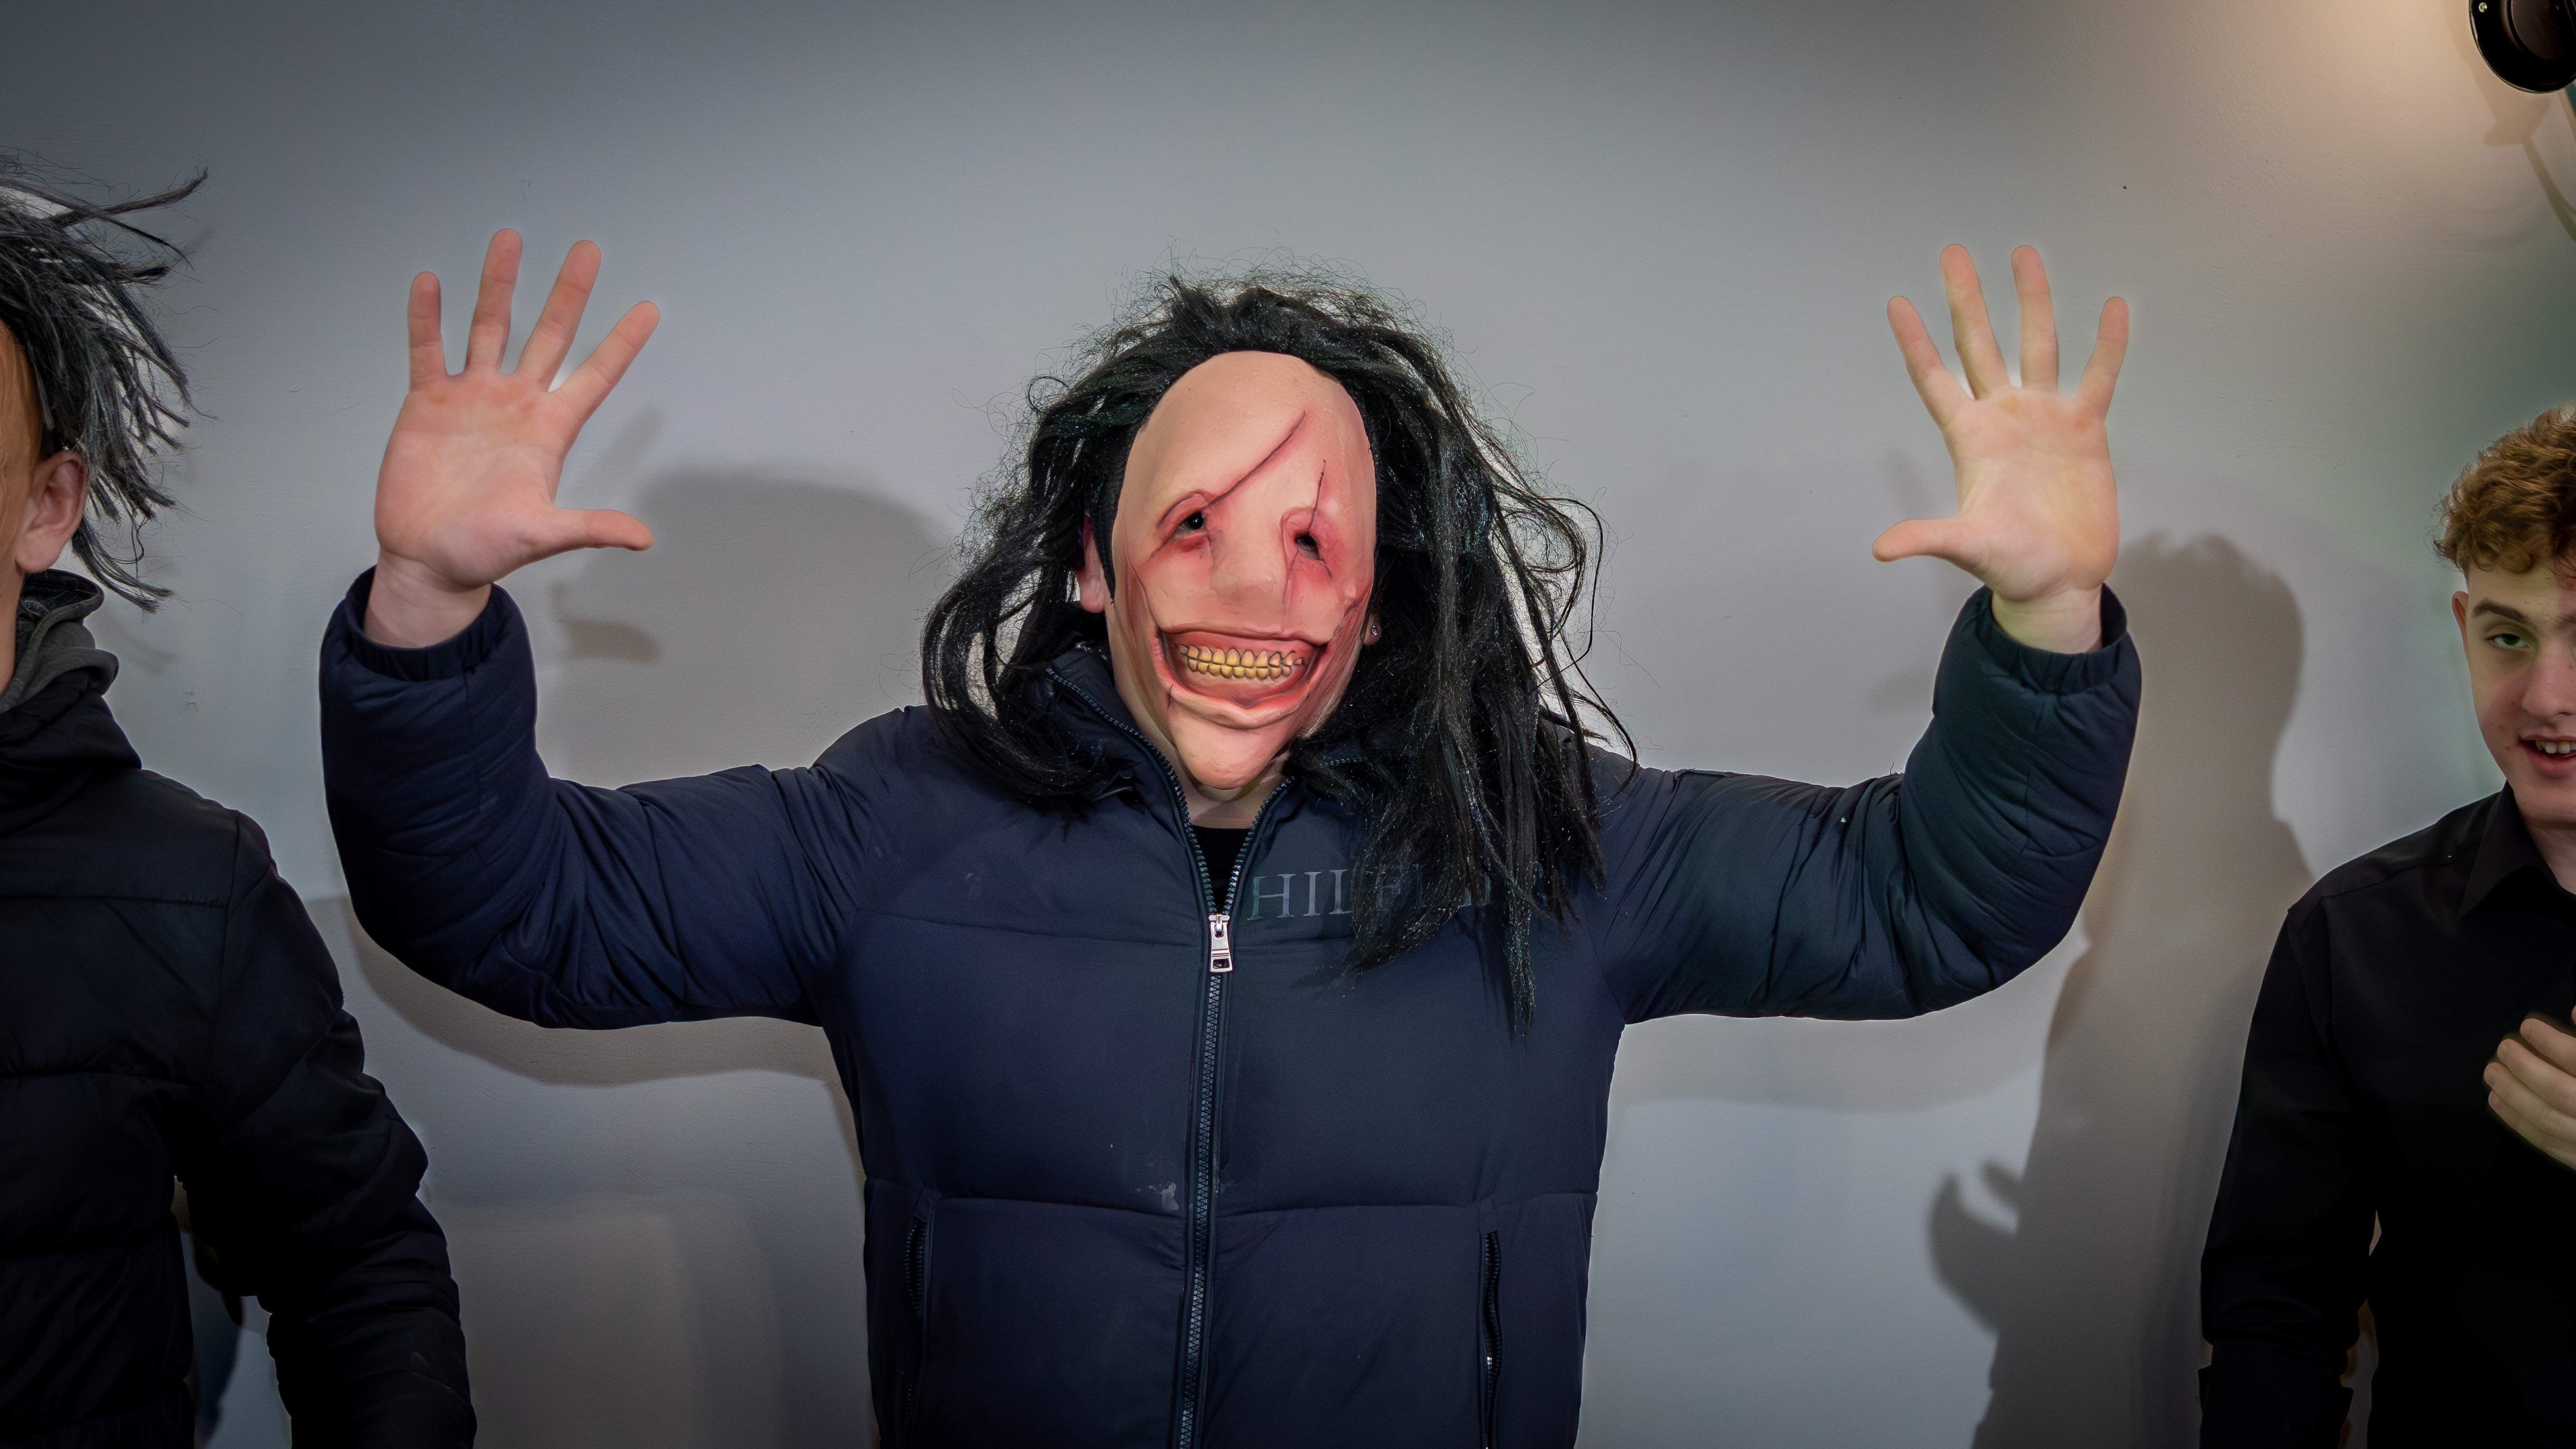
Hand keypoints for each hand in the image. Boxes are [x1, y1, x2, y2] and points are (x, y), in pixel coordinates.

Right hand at [365, 230, 659, 646]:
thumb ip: (589, 528)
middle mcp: (516, 404)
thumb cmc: (486, 550)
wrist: (429, 558)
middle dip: (568, 294)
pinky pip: (428, 350)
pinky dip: (428, 318)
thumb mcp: (541, 535)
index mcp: (549, 430)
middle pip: (548, 336)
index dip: (621, 344)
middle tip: (588, 250)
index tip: (648, 309)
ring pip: (489, 328)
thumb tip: (643, 538)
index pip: (595, 376)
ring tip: (510, 240)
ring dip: (499, 286)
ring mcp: (472, 398)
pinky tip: (430, 282)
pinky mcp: (428, 403)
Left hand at [1877, 246, 2127, 652]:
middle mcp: (2003, 417)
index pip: (1935, 379)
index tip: (1896, 303)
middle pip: (1980, 345)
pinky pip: (2098, 376)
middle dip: (1967, 300)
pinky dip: (2107, 343)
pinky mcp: (2085, 430)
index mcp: (1970, 438)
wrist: (2059, 580)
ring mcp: (2044, 418)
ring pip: (2037, 345)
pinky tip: (2113, 305)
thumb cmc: (2011, 564)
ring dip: (2032, 301)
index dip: (1916, 343)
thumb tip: (1881, 549)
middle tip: (1953, 252)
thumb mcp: (1968, 546)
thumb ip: (1929, 537)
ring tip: (2024, 253)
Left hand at [2488, 1014, 2575, 1170]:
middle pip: (2559, 1092)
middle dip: (2525, 1069)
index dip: (2551, 1042)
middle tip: (2503, 1048)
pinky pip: (2548, 1145)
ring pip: (2548, 1121)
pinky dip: (2519, 1123)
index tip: (2528, 1026)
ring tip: (2492, 1074)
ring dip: (2513, 1096)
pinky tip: (2498, 1103)